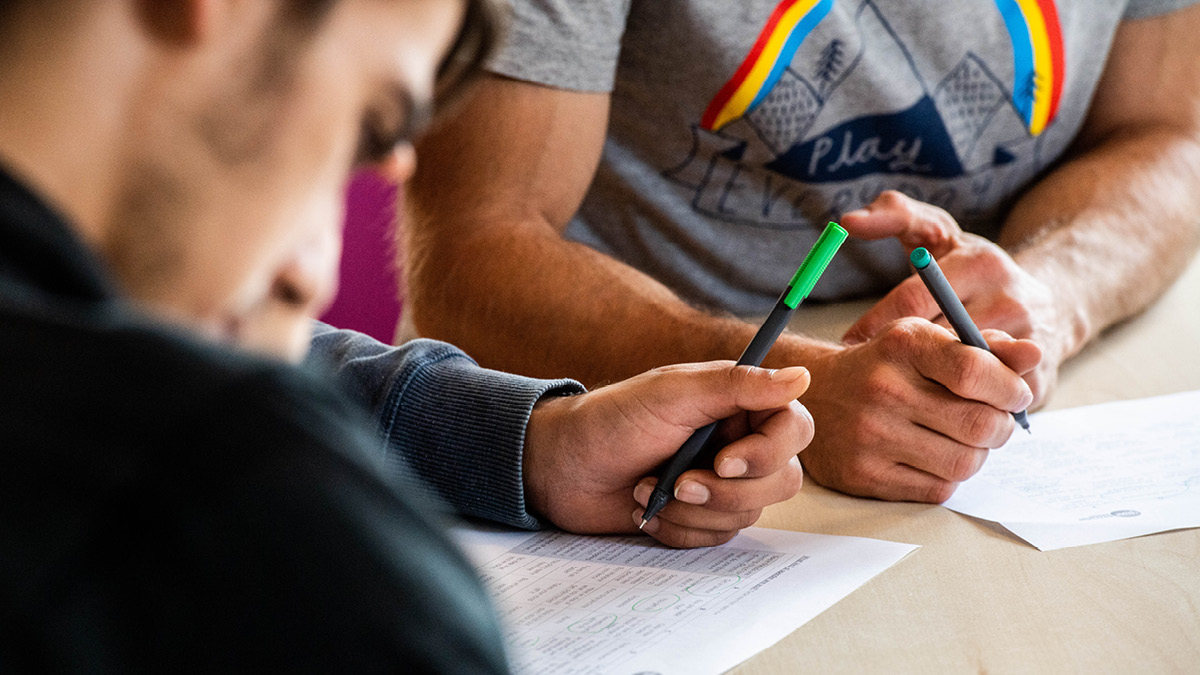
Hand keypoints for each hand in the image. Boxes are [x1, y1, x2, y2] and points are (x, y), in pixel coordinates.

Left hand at [523, 362, 812, 547]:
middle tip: (678, 482)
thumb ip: (737, 385)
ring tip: (648, 489)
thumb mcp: (671, 394)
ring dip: (695, 510)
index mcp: (739, 405)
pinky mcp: (701, 516)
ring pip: (749, 514)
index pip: (794, 429)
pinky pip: (717, 538)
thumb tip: (801, 376)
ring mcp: (722, 482)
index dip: (768, 452)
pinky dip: (680, 529)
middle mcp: (738, 442)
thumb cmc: (611, 420)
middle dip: (726, 491)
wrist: (560, 468)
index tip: (724, 460)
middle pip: (781, 480)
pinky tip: (646, 510)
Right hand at [801, 318, 1040, 501]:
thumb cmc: (884, 367)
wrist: (815, 396)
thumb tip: (1034, 355)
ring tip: (962, 440)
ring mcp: (870, 436)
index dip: (1010, 389)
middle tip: (993, 422)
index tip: (1015, 395)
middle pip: (979, 425)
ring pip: (964, 463)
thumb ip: (984, 348)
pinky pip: (937, 489)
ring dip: (977, 455)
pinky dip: (948, 476)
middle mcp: (882, 389)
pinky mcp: (864, 475)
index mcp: (902, 346)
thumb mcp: (927, 342)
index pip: (975, 371)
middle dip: (1001, 428)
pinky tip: (934, 456)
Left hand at [840, 191, 1069, 404]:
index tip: (848, 343)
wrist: (1051, 303)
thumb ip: (895, 216)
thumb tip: (847, 221)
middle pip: (936, 344)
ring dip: (925, 389)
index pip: (913, 302)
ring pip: (960, 381)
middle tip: (864, 374)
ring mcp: (1030, 345)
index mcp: (981, 265)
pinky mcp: (1039, 382)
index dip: (874, 325)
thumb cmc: (973, 270)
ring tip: (895, 395)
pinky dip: (956, 409)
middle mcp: (1011, 302)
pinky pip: (985, 407)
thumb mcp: (940, 234)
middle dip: (897, 361)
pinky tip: (932, 409)